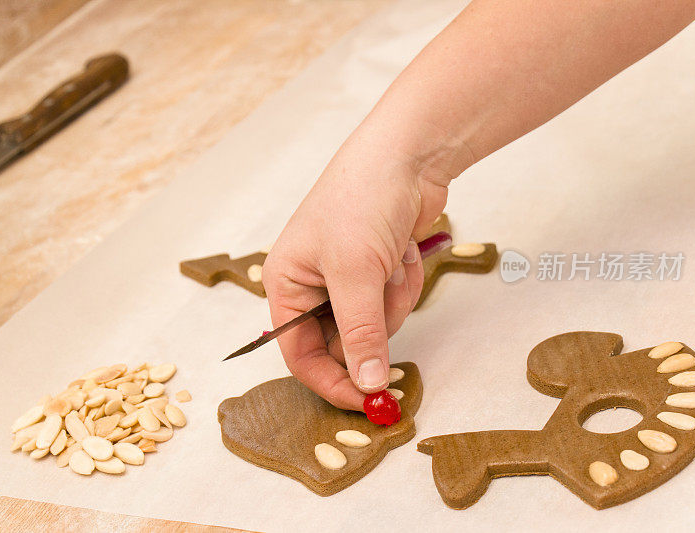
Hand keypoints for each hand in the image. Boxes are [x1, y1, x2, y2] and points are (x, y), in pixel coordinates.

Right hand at [261, 124, 449, 409]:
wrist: (408, 153)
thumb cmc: (362, 199)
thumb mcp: (355, 272)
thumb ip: (360, 333)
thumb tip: (367, 383)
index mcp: (287, 284)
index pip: (299, 355)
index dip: (332, 381)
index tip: (367, 401)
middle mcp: (312, 285)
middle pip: (342, 343)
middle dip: (373, 327)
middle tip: (389, 307)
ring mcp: (348, 278)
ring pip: (375, 326)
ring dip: (393, 300)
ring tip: (393, 260)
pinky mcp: (378, 271)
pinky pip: (394, 302)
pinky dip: (404, 282)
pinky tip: (403, 249)